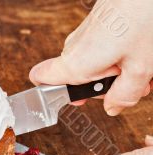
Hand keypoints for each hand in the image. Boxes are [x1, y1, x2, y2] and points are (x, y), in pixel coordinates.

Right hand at [29, 0, 152, 115]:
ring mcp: (84, 34)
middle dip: (105, 84)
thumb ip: (124, 95)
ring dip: (115, 70)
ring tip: (141, 63)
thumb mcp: (141, 68)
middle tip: (131, 80)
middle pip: (76, 78)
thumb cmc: (145, 18)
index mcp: (76, 62)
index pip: (40, 78)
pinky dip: (118, 55)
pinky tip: (139, 51)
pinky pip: (100, 49)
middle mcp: (73, 47)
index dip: (53, 93)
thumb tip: (112, 107)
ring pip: (91, 63)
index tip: (78, 98)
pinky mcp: (96, 25)